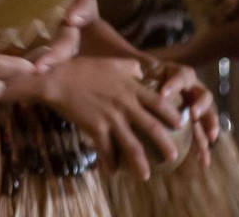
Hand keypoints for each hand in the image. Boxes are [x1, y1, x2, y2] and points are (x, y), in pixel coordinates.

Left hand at [11, 0, 92, 71]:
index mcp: (72, 0)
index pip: (85, 6)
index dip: (82, 12)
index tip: (72, 18)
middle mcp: (64, 24)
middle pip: (68, 43)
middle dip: (58, 54)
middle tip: (42, 64)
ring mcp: (48, 40)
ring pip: (52, 58)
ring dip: (41, 66)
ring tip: (29, 73)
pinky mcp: (28, 50)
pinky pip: (30, 62)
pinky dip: (21, 70)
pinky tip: (7, 77)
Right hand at [31, 57, 185, 180]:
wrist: (57, 80)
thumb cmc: (82, 68)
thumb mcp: (110, 62)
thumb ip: (130, 66)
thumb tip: (142, 70)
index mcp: (130, 88)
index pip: (159, 103)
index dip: (172, 115)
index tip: (181, 125)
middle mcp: (125, 105)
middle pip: (152, 128)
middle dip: (164, 144)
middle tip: (172, 157)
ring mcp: (111, 119)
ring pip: (132, 145)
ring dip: (140, 163)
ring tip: (146, 175)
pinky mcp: (96, 128)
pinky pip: (106, 150)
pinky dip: (110, 162)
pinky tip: (112, 171)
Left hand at [142, 60, 216, 164]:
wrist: (150, 85)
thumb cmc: (143, 80)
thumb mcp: (141, 74)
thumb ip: (137, 73)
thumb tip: (125, 72)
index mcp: (179, 75)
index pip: (181, 75)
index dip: (174, 84)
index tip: (163, 94)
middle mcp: (193, 89)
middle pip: (203, 94)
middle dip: (201, 105)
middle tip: (193, 115)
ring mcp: (198, 105)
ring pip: (209, 114)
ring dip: (210, 125)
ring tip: (209, 138)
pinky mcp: (197, 122)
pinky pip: (203, 133)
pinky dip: (203, 146)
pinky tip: (203, 161)